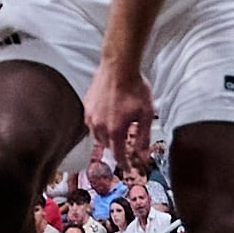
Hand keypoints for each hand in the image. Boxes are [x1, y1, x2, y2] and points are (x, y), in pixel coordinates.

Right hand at [86, 57, 156, 171]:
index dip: (123, 163)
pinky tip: (106, 118)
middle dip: (115, 147)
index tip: (127, 167)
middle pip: (106, 145)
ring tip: (115, 131)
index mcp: (115, 130)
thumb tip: (143, 153)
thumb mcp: (146, 113)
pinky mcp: (87, 105)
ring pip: (97, 135)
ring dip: (106, 137)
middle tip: (124, 145)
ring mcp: (91, 115)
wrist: (119, 66)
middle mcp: (100, 125)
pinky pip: (91, 122)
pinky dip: (98, 125)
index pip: (118, 154)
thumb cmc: (134, 87)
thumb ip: (144, 136)